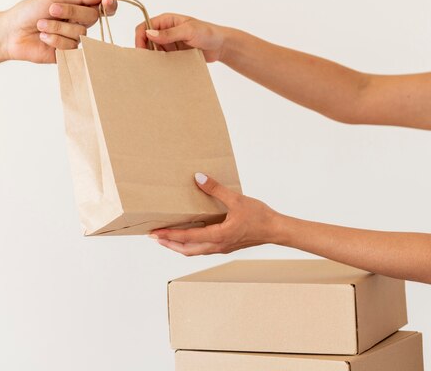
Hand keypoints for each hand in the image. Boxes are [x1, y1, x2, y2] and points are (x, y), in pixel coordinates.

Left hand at [3, 0, 117, 63]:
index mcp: (78, 9)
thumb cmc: (29, 12)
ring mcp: (74, 39)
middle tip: (52, 10)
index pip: (102, 8)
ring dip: (57, 27)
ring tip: (41, 26)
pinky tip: (43, 38)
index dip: (109, 5)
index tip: (107, 0)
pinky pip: (71, 46)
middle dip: (71, 12)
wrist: (11, 32)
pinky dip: (55, 40)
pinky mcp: (68, 54)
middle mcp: (79, 24)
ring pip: (80, 32)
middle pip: (92, 17)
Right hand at [135, 13, 228, 61]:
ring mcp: (170, 44)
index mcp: (166, 21)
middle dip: (145, 50)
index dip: (140, 38)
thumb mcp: (189, 31)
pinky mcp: (175, 54)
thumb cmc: (207, 33)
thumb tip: (150, 34)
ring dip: (154, 59)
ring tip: (156, 68)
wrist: (221, 46)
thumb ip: (170, 33)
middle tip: (148, 62)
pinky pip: (164, 60)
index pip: (144, 26)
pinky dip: (162, 65)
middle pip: (147, 41)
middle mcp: (166, 31)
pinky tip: (164, 71)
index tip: (141, 51)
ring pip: (154, 51)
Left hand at [150, 173, 279, 255]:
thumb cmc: (259, 216)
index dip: (169, 234)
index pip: (187, 237)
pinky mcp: (226, 246)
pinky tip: (190, 235)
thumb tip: (199, 178)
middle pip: (186, 250)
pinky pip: (203, 248)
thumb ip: (216, 189)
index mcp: (218, 236)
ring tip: (167, 238)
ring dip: (179, 245)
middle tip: (155, 237)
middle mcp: (218, 245)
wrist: (275, 230)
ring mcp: (222, 247)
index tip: (155, 232)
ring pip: (194, 251)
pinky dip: (191, 244)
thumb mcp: (236, 199)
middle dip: (169, 244)